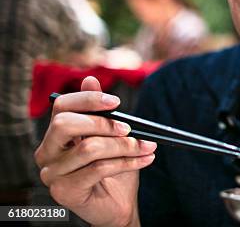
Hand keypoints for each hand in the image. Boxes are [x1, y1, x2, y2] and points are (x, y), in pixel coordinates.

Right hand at [34, 77, 156, 226]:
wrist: (118, 205)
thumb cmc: (113, 168)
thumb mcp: (111, 136)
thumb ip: (99, 111)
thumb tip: (90, 79)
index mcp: (56, 135)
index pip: (61, 106)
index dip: (88, 99)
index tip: (116, 102)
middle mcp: (47, 152)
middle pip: (65, 124)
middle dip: (103, 123)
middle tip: (129, 128)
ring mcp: (52, 173)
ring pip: (88, 148)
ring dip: (124, 146)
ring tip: (146, 147)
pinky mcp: (64, 191)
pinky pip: (98, 169)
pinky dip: (128, 162)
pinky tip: (144, 159)